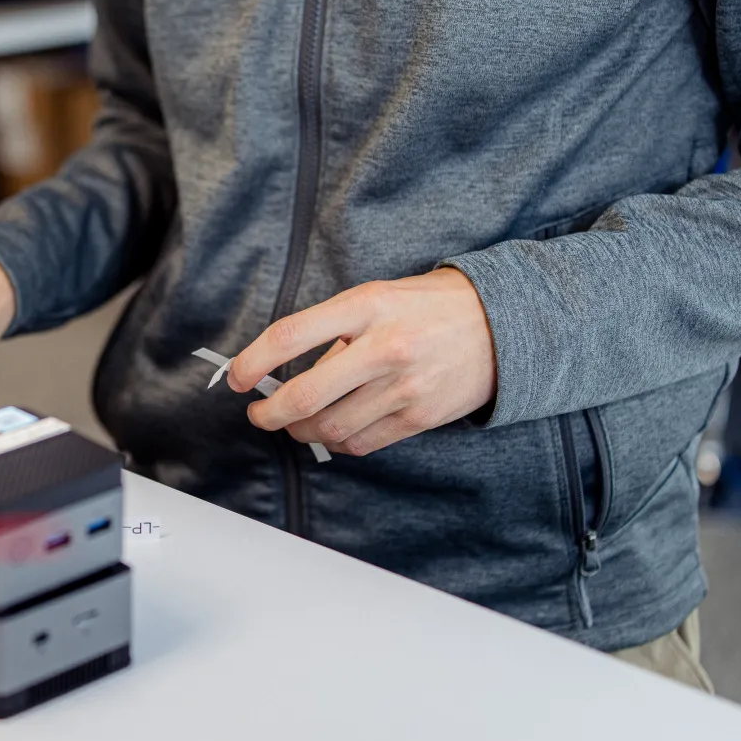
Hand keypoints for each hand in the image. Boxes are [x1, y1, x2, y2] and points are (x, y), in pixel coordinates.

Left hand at [230, 268, 497, 456]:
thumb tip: (289, 373)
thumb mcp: (377, 297)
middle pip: (305, 396)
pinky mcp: (419, 416)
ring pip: (329, 428)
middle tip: (259, 413)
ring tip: (295, 422)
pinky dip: (337, 442)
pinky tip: (334, 429)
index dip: (253, 361)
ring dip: (300, 431)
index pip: (291, 335)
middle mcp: (384, 347)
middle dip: (270, 413)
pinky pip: (361, 443)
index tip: (237, 377)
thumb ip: (334, 330)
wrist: (502, 323)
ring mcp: (403, 386)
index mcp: (366, 306)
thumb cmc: (429, 306)